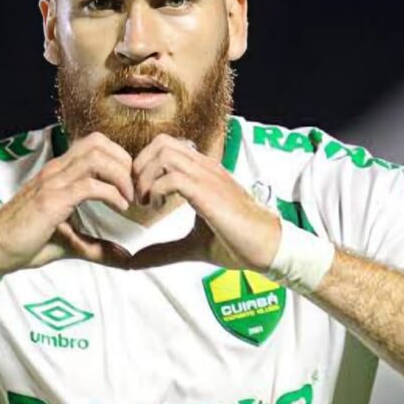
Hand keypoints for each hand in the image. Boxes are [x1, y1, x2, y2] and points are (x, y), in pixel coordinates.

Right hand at [0, 132, 134, 273]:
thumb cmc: (24, 243)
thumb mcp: (68, 242)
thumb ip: (95, 246)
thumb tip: (124, 257)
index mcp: (57, 172)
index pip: (93, 144)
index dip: (119, 158)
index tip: (130, 185)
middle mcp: (55, 171)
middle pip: (98, 142)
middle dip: (124, 162)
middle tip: (134, 190)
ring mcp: (51, 183)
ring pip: (95, 157)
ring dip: (120, 175)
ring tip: (129, 198)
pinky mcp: (50, 201)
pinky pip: (88, 186)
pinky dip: (111, 194)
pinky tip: (119, 208)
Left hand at [128, 134, 281, 271]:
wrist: (268, 248)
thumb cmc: (237, 243)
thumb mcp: (192, 246)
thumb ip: (164, 250)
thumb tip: (135, 261)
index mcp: (202, 173)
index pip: (165, 146)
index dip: (144, 166)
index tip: (141, 196)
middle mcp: (205, 168)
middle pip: (161, 142)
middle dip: (140, 167)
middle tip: (139, 197)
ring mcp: (208, 177)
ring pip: (165, 153)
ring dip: (146, 177)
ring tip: (148, 202)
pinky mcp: (209, 193)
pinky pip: (173, 177)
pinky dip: (156, 190)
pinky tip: (158, 208)